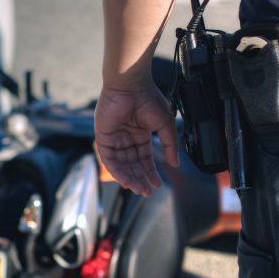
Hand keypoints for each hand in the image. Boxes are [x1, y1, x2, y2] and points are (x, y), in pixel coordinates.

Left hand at [94, 82, 179, 196]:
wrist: (131, 85)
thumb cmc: (148, 98)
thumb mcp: (164, 124)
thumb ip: (170, 144)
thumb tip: (175, 163)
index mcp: (140, 134)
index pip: (144, 158)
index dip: (150, 172)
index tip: (157, 185)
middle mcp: (126, 138)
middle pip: (133, 165)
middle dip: (140, 179)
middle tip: (147, 192)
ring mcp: (114, 138)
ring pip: (121, 165)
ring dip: (130, 178)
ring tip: (139, 189)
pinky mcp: (103, 137)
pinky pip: (109, 159)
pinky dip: (117, 171)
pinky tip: (126, 181)